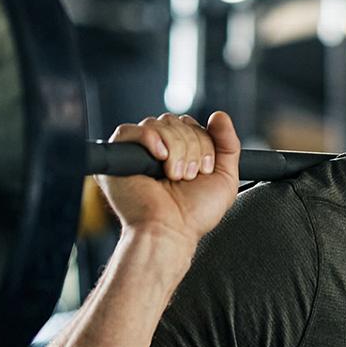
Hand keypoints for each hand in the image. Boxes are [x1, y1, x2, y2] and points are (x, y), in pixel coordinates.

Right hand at [97, 111, 240, 247]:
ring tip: (175, 176)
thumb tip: (220, 115)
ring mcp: (137, 152)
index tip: (204, 170)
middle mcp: (157, 149)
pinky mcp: (117, 157)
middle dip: (192, 148)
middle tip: (188, 176)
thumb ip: (228, 144)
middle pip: (177, 122)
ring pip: (159, 124)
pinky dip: (150, 139)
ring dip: (176, 150)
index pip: (191, 125)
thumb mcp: (224, 176)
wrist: (171, 231)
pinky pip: (130, 130)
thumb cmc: (193, 214)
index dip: (203, 142)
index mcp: (178, 152)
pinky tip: (160, 157)